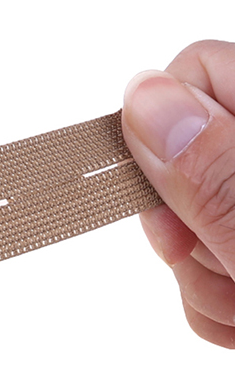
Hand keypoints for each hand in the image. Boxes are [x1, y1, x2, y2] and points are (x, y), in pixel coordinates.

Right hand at [123, 39, 234, 347]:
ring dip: (202, 279)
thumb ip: (218, 173)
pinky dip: (217, 302)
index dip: (166, 130)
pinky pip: (203, 265)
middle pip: (179, 155)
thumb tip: (148, 101)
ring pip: (184, 221)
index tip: (168, 197)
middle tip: (225, 265)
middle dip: (182, 225)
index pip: (197, 72)